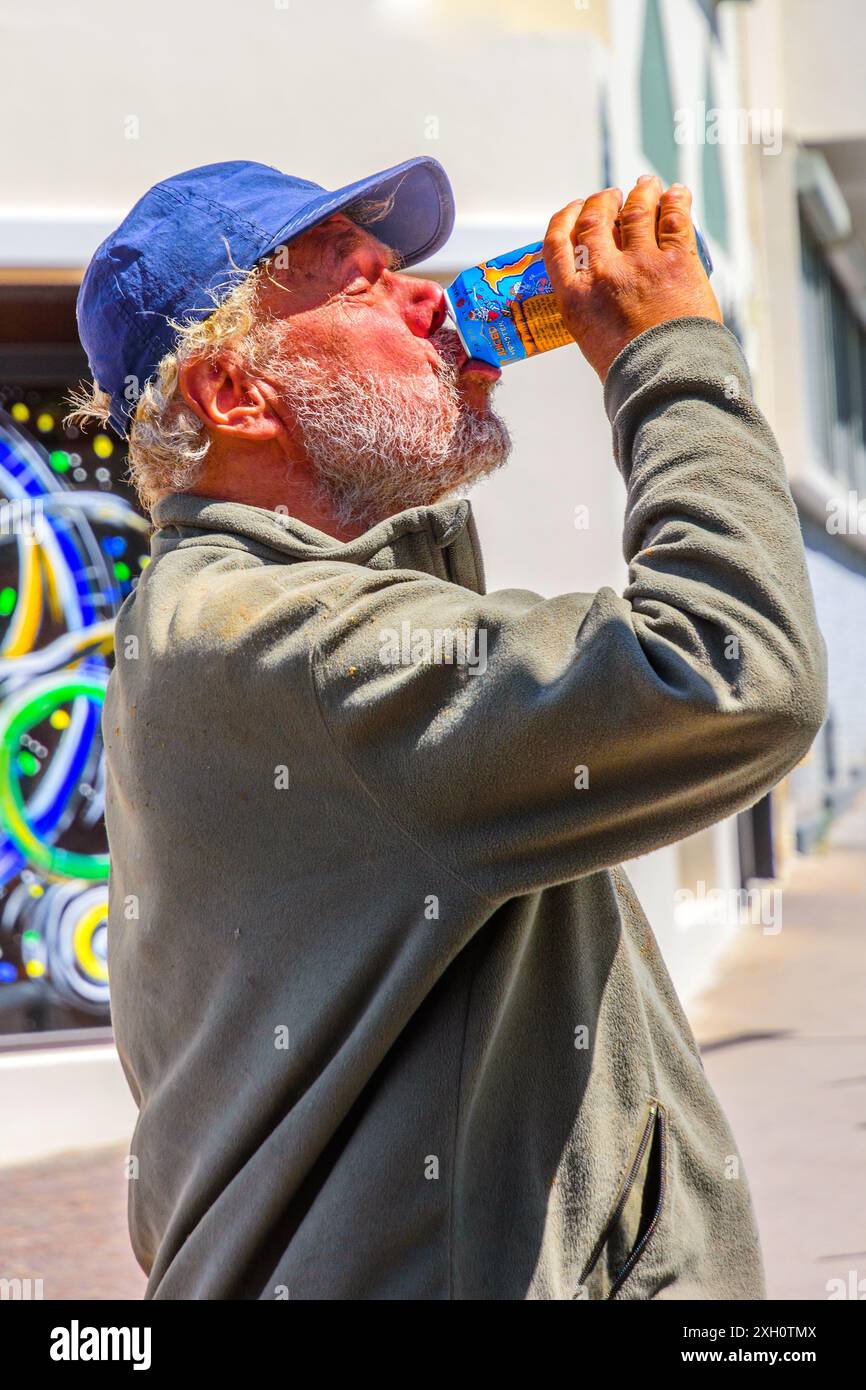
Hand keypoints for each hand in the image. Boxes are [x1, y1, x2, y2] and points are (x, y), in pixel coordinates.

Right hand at [543, 175, 722, 381]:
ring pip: (637, 210)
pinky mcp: (676, 262)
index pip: (557, 243)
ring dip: (641, 192)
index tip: (575, 209)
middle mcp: (604, 274)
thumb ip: (590, 310)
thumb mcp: (591, 341)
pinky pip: (675, 218)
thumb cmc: (631, 373)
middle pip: (596, 219)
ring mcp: (641, 264)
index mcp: (575, 298)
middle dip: (603, 201)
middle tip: (612, 196)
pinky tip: (676, 194)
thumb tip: (601, 292)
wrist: (669, 381)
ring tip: (645, 185)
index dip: (565, 218)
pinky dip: (675, 201)